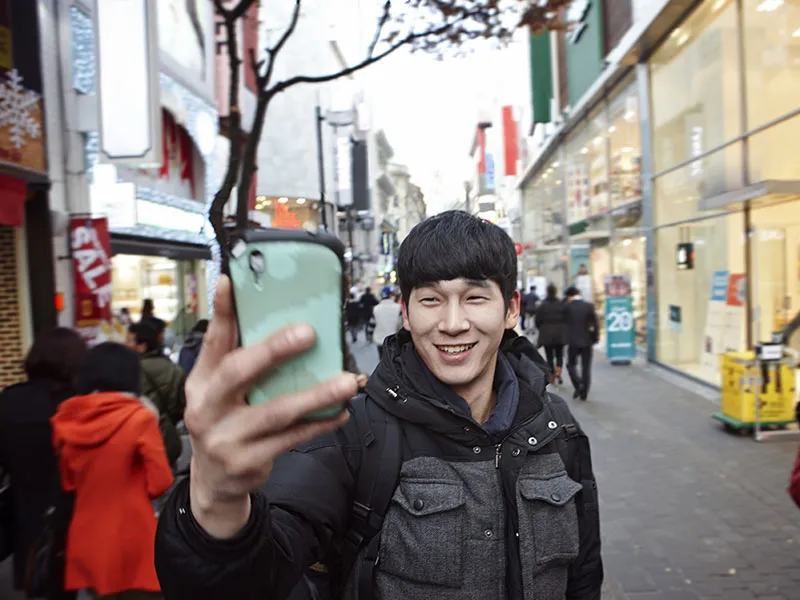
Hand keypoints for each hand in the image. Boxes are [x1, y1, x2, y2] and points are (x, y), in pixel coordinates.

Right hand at [184, 275, 357, 538]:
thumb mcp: (218, 390)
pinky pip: (292, 439)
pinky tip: (342, 411)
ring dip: (316, 395)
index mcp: (201, 381)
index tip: (232, 280)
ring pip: (276, 412)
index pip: (212, 340)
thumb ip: (237, 357)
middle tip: (309, 332)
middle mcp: (207, 407)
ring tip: (347, 381)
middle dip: (274, 350)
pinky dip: (320, 424)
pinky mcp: (248, 462)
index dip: (222, 310)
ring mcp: (226, 437)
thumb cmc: (225, 420)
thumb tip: (268, 313)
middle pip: (238, 372)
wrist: (213, 483)